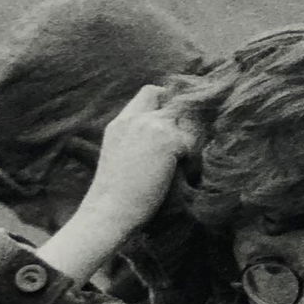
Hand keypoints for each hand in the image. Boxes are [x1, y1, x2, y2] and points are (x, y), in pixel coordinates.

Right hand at [79, 84, 200, 232]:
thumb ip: (137, 137)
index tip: (175, 124)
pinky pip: (194, 144)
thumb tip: (168, 136)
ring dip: (192, 140)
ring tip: (187, 164)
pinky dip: (194, 162)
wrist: (109, 211)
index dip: (168, 103)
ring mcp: (154, 127)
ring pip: (189, 120)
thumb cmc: (115, 195)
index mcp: (121, 122)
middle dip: (186, 119)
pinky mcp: (170, 142)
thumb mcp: (119, 155)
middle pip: (175, 101)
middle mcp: (137, 118)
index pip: (151, 92)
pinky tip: (186, 177)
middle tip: (188, 144)